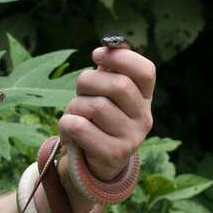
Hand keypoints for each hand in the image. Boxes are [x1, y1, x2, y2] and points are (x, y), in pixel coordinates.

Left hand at [59, 47, 154, 180]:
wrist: (89, 166)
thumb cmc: (95, 122)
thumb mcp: (103, 95)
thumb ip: (108, 71)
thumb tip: (108, 47)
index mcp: (144, 99)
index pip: (146, 71)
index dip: (121, 57)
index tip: (96, 55)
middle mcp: (144, 119)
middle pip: (118, 85)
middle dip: (89, 81)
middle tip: (80, 90)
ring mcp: (131, 139)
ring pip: (95, 106)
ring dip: (75, 106)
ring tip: (75, 115)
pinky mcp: (112, 155)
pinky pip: (80, 127)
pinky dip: (66, 124)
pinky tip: (70, 131)